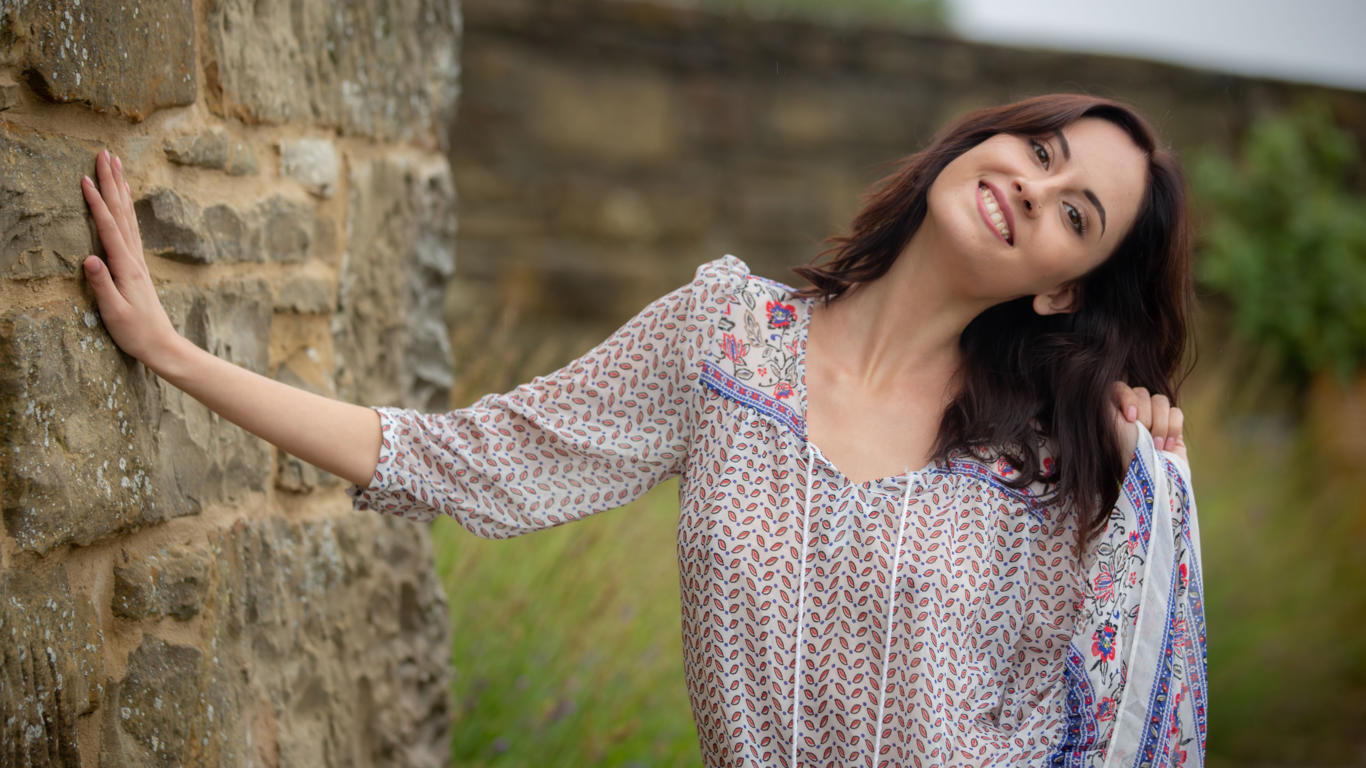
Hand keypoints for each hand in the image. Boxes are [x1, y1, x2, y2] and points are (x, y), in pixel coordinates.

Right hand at [80, 149, 181, 366]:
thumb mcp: (114, 312)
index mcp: (126, 267)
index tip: (85, 178)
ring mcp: (137, 260)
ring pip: (127, 216)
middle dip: (112, 182)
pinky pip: (130, 228)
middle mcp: (134, 258)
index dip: (96, 202)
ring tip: (115, 165)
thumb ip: (102, 285)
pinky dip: (126, 208)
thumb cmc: (136, 332)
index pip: (108, 227)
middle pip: (121, 212)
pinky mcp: (137, 266)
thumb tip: (90, 258)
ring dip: (120, 189)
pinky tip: (125, 199)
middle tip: (106, 153)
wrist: (162, 345)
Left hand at [1111, 382, 1186, 463]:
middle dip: (1145, 416)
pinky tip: (1166, 447)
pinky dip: (1173, 429)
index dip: (1128, 398)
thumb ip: (1107, 402)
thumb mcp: (1111, 426)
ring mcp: (1153, 420)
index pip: (1119, 387)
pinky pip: (1176, 412)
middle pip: (1142, 392)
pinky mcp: (1171, 428)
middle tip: (1143, 437)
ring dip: (1159, 425)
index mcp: (1112, 413)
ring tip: (1156, 446)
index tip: (1131, 418)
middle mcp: (1131, 413)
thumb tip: (1105, 386)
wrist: (1153, 479)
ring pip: (1161, 400)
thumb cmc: (1128, 454)